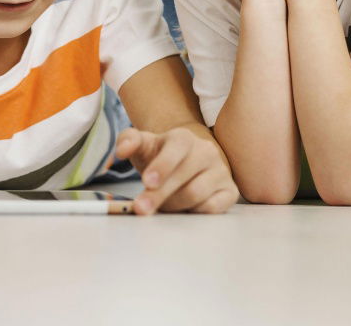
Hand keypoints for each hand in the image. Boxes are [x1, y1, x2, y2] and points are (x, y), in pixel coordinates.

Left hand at [114, 126, 238, 213]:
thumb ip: (128, 141)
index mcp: (184, 138)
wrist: (186, 160)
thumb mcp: (143, 145)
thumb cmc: (161, 155)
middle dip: (159, 195)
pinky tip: (184, 208)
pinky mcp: (229, 191)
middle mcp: (206, 152)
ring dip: (174, 204)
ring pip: (196, 194)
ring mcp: (221, 171)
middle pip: (183, 178)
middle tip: (141, 208)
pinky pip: (214, 207)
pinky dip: (195, 211)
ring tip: (162, 205)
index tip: (146, 182)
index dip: (162, 166)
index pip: (176, 149)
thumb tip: (121, 151)